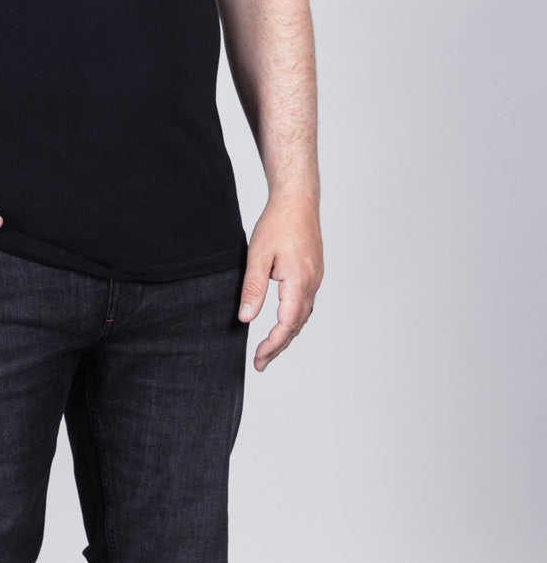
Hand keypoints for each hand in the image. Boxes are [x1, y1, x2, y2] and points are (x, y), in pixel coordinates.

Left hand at [238, 192, 323, 371]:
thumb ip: (253, 288)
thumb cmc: (277, 223)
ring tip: (270, 347)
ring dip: (288, 334)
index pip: (287, 326)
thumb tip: (246, 317)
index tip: (259, 359)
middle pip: (297, 326)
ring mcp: (316, 278)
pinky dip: (295, 318)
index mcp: (299, 282)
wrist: (297, 200)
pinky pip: (306, 303)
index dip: (272, 345)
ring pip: (303, 316)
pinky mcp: (314, 272)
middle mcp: (312, 283)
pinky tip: (284, 320)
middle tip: (261, 362)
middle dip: (279, 346)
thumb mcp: (257, 255)